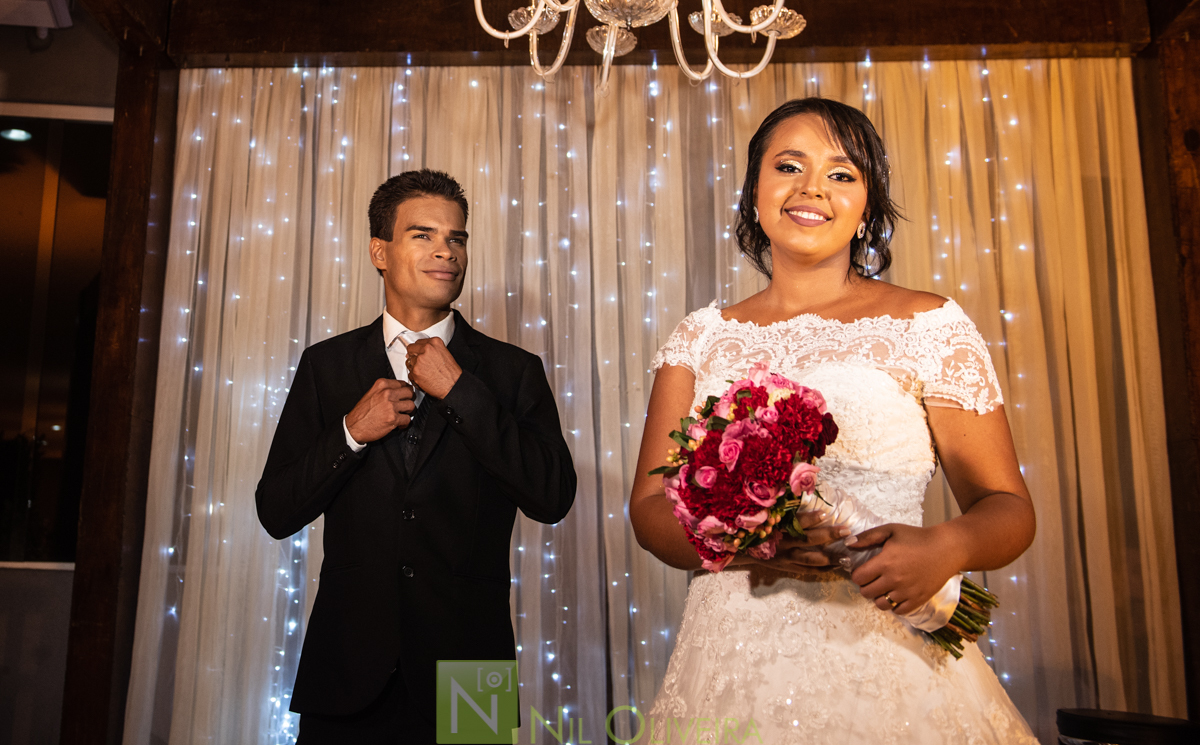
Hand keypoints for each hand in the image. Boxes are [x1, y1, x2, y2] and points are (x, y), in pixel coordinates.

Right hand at [345, 379, 415, 442]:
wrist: (354, 427)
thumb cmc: (362, 412)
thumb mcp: (371, 393)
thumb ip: (385, 390)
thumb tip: (400, 391)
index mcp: (381, 385)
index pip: (403, 383)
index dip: (405, 391)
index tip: (405, 396)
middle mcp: (387, 393)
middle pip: (410, 393)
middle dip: (409, 400)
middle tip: (405, 405)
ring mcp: (390, 406)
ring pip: (411, 406)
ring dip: (408, 412)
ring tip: (402, 415)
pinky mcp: (393, 418)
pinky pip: (407, 419)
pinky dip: (405, 423)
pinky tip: (399, 424)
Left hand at [400, 336, 461, 398]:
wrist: (453, 385)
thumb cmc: (451, 373)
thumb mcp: (444, 354)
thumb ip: (432, 350)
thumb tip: (419, 351)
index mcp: (434, 342)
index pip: (418, 342)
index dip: (418, 349)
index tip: (420, 353)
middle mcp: (426, 349)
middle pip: (411, 349)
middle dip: (413, 355)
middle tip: (420, 362)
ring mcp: (420, 360)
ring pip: (409, 361)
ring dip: (414, 366)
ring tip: (424, 371)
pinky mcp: (415, 371)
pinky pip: (410, 373)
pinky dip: (415, 376)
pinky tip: (424, 378)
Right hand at [733, 510, 850, 571]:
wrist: (742, 551)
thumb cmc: (758, 528)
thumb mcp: (767, 513)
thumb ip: (783, 503)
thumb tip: (798, 480)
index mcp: (777, 528)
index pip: (795, 522)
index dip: (809, 518)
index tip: (824, 513)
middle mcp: (782, 543)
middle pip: (808, 540)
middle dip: (828, 535)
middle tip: (846, 531)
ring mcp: (786, 558)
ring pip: (811, 559)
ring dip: (830, 557)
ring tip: (847, 556)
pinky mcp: (788, 568)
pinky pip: (809, 571)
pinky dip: (824, 569)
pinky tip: (837, 566)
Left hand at [847, 523, 962, 614]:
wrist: (946, 549)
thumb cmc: (917, 537)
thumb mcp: (890, 531)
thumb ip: (867, 537)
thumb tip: (848, 544)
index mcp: (885, 562)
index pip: (859, 578)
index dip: (858, 574)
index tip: (864, 570)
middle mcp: (894, 580)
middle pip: (867, 593)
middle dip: (866, 586)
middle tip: (874, 579)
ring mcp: (906, 592)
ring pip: (881, 604)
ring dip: (879, 597)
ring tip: (885, 587)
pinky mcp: (918, 600)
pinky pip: (898, 611)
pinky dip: (894, 605)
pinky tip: (896, 594)